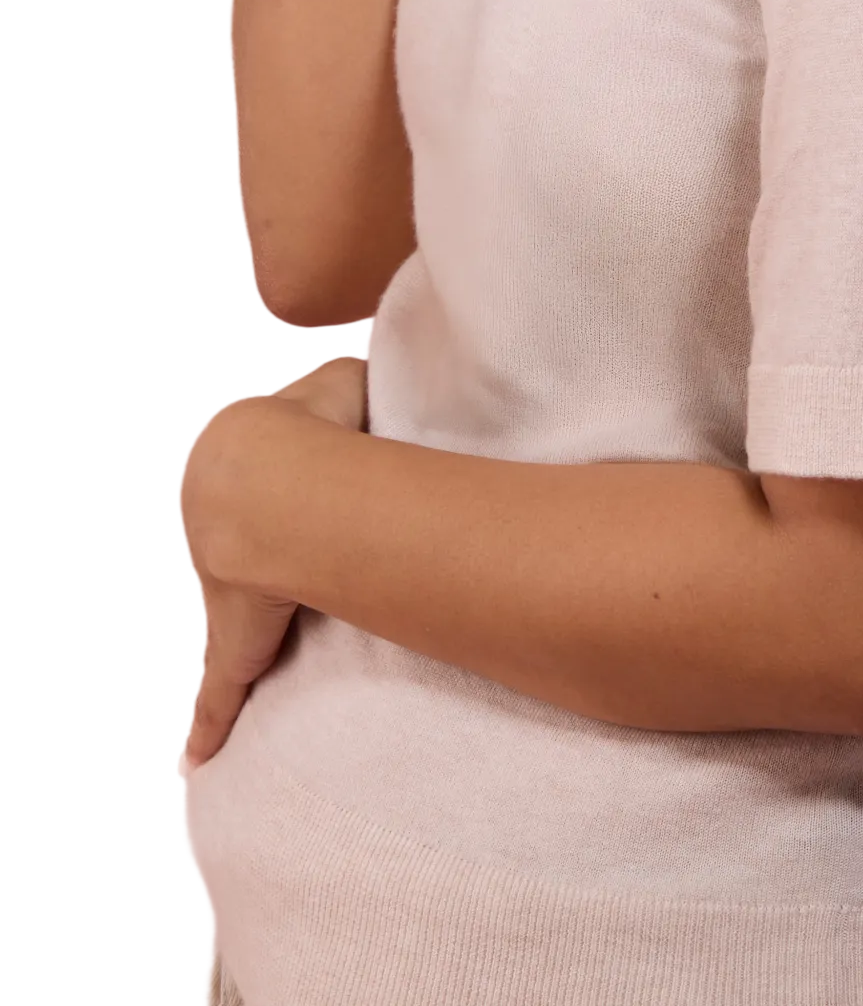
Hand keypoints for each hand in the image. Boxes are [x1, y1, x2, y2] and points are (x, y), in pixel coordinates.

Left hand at [174, 362, 367, 776]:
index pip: (255, 494)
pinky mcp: (233, 644)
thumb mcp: (346, 385)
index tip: (300, 516)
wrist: (267, 473)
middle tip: (287, 590)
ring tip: (264, 670)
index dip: (283, 500)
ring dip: (244, 646)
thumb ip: (357, 391)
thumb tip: (383, 389)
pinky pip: (215, 695)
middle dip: (256, 577)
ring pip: (231, 628)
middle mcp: (215, 538)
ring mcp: (223, 595)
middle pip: (238, 564)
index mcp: (233, 474)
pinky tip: (194, 762)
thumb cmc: (314, 425)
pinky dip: (206, 726)